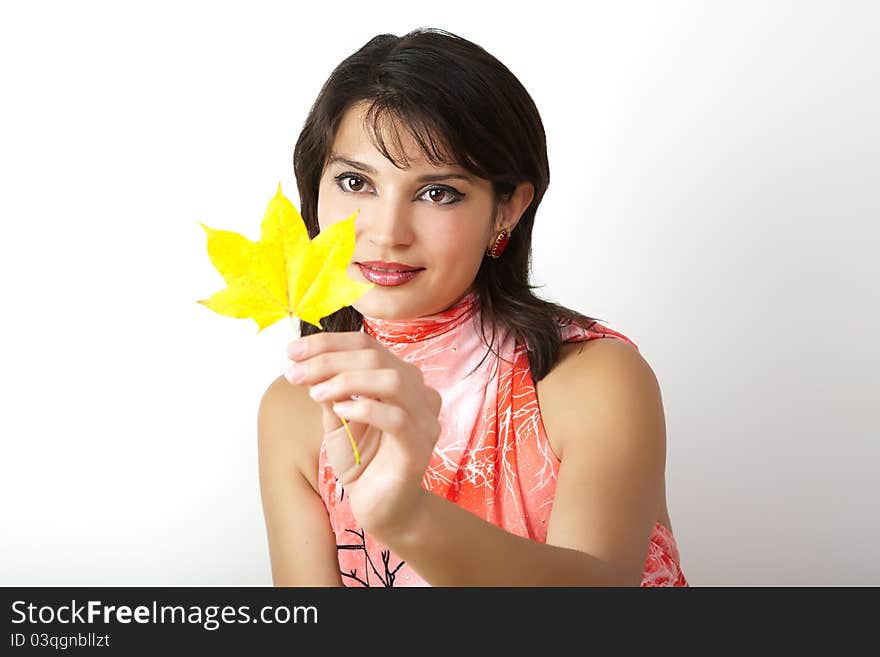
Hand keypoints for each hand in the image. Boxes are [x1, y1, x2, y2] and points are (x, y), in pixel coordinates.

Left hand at [285, 331, 442, 541]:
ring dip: (345, 380)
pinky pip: (395, 418)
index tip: (292, 350)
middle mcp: (419, 393)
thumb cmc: (362, 462)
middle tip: (294, 372)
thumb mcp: (338, 419)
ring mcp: (423, 419)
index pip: (367, 345)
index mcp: (402, 379)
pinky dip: (363, 408)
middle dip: (329, 360)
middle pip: (377, 357)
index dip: (327, 343)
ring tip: (314, 393)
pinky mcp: (418, 446)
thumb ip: (329, 391)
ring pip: (391, 381)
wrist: (381, 508)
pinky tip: (339, 411)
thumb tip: (306, 362)